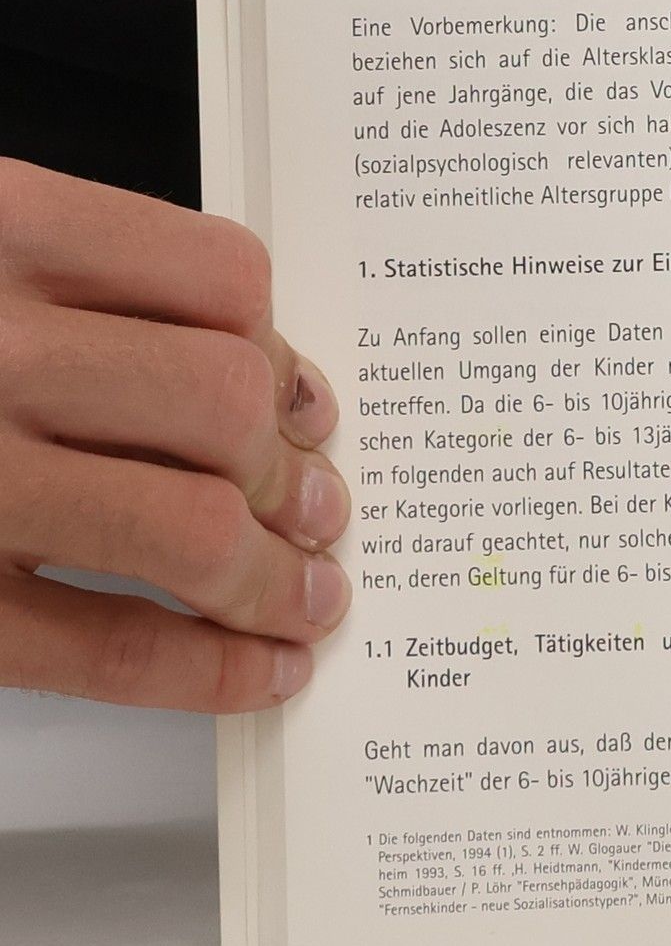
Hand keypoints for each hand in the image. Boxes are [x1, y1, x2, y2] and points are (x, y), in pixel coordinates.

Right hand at [0, 161, 350, 709]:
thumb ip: (77, 283)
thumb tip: (255, 374)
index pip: (219, 275)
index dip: (283, 350)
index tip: (305, 400)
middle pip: (224, 403)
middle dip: (292, 472)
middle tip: (318, 507)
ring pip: (190, 528)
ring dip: (275, 576)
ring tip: (305, 593)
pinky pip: (101, 646)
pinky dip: (205, 670)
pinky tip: (254, 670)